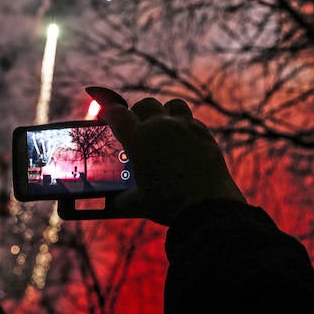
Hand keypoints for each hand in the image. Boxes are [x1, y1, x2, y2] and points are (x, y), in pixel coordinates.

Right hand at [85, 87, 245, 225]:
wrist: (207, 209)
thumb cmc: (169, 205)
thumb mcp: (137, 203)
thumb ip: (121, 198)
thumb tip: (112, 202)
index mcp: (138, 139)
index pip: (117, 113)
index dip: (108, 112)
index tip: (106, 114)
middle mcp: (160, 126)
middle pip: (145, 104)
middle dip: (137, 112)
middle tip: (136, 126)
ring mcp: (184, 127)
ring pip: (171, 105)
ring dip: (164, 113)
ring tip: (163, 127)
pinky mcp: (204, 134)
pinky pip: (191, 120)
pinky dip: (184, 126)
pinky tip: (184, 141)